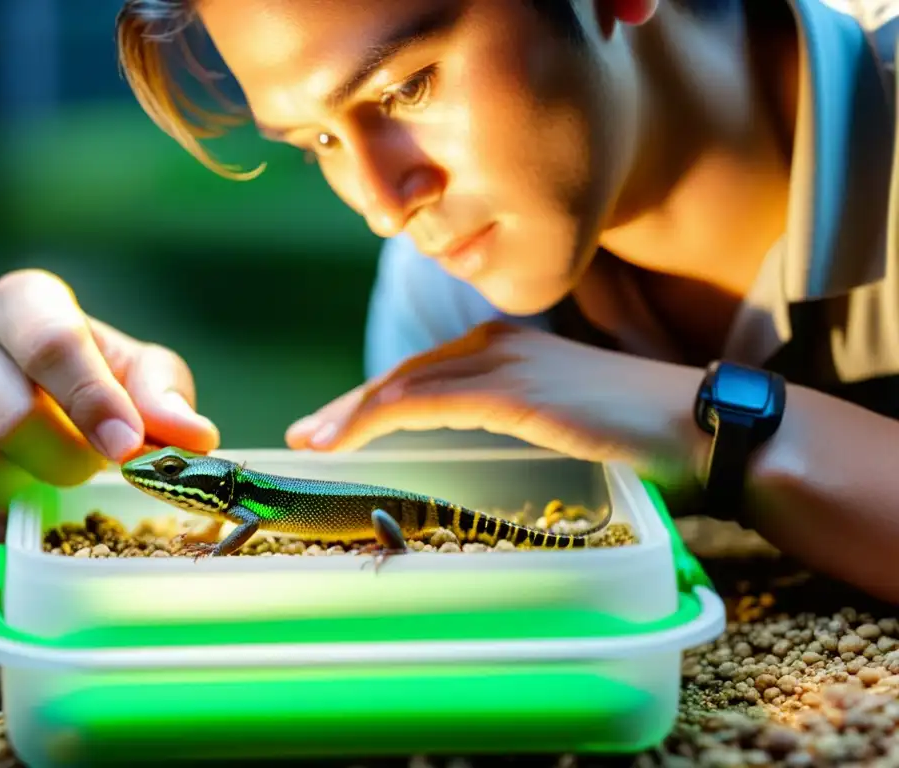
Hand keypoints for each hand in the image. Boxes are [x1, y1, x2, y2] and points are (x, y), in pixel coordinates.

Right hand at [0, 269, 218, 553]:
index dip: (93, 399)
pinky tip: (33, 506)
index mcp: (22, 304)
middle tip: (99, 468)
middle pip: (11, 418)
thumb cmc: (102, 382)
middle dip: (71, 458)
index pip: (51, 342)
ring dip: (38, 492)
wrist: (48, 409)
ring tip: (66, 482)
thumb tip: (194, 437)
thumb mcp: (144, 374)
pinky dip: (6, 526)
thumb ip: (165, 397)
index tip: (126, 444)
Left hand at [287, 321, 707, 487]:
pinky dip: (377, 419)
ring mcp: (503, 364)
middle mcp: (498, 345)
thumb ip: (528, 416)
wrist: (703, 426)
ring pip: (406, 387)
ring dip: (352, 415)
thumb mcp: (569, 417)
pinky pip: (425, 404)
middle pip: (406, 375)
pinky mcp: (510, 392)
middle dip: (352, 406)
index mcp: (510, 349)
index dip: (377, 397)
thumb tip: (504, 443)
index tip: (340, 425)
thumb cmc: (645, 432)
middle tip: (309, 434)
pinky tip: (346, 440)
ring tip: (313, 443)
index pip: (427, 373)